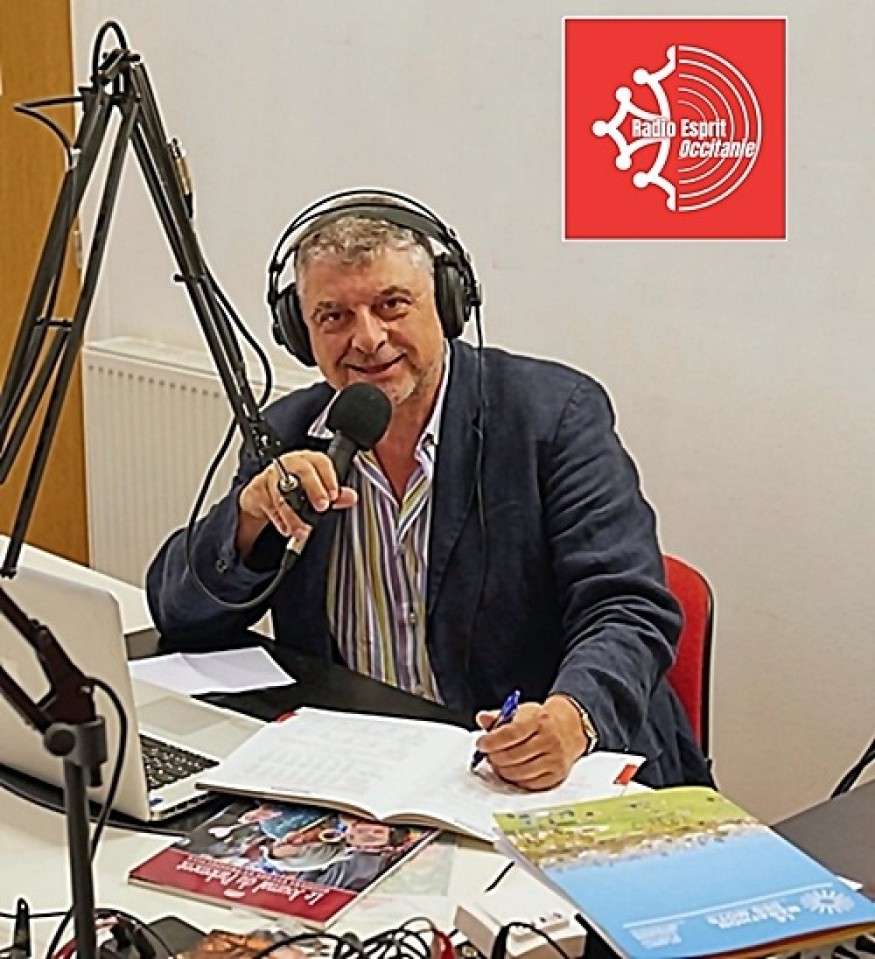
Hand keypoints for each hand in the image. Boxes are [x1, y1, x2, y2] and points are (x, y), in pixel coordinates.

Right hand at [236, 451, 357, 555]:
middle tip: (322, 506)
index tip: (335, 495)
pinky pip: (268, 506)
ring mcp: (271, 476)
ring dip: (293, 514)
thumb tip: (351, 497)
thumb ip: (335, 494)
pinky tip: (286, 528)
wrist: (262, 493)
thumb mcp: (316, 488)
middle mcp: (289, 465)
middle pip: (302, 471)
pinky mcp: (256, 491)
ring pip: (282, 492)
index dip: (329, 478)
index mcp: (307, 461)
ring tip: (302, 530)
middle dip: (314, 490)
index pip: (320, 462)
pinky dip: (278, 520)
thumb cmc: (293, 486)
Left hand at [473, 695, 590, 789]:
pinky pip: (530, 785)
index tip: (481, 744)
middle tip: (488, 755)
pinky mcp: (557, 775)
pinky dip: (516, 780)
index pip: (511, 734)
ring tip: (498, 763)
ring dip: (503, 771)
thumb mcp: (522, 712)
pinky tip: (512, 771)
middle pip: (513, 756)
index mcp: (539, 720)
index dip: (492, 741)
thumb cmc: (542, 721)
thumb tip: (482, 718)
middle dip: (495, 757)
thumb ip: (500, 717)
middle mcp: (549, 740)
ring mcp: (555, 759)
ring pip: (520, 773)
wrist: (570, 728)